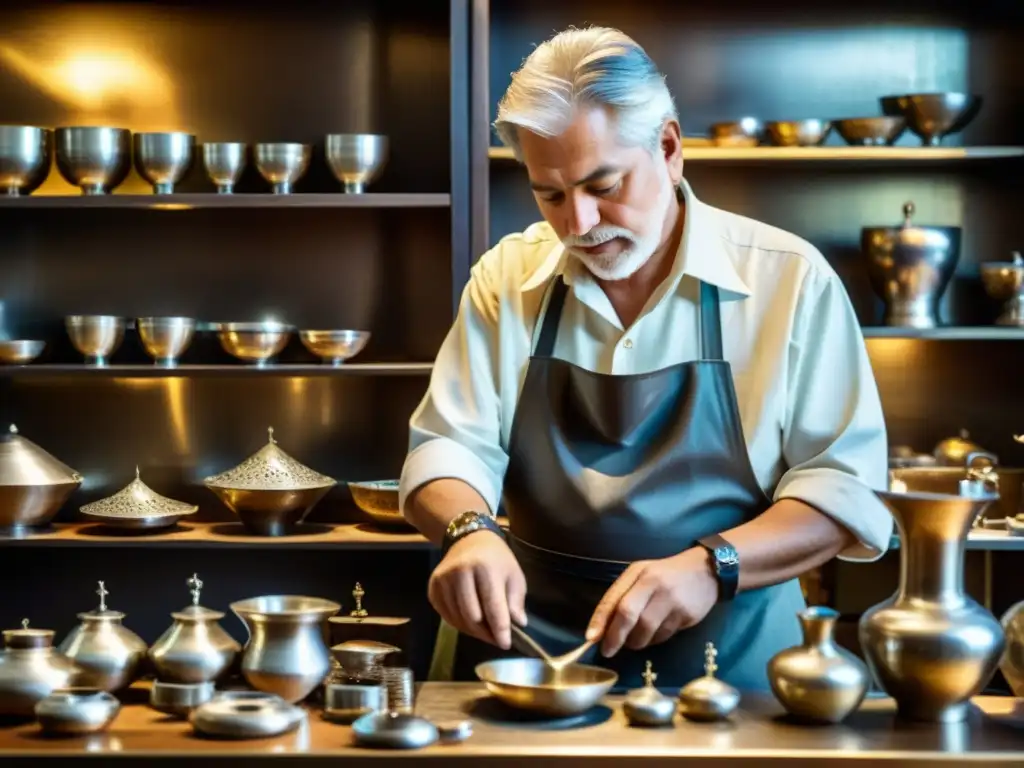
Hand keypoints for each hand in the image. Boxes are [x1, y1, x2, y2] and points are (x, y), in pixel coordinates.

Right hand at [428, 531, 526, 649]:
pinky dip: (460, 624)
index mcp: (484, 567)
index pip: (492, 606)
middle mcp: (460, 573)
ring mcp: (443, 580)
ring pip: (458, 620)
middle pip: (472, 617)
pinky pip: (446, 617)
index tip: (506, 644)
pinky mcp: (432, 588)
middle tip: (496, 637)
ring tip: (486, 629)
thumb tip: (518, 624)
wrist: (468, 540)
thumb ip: (516, 600)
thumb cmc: (496, 559)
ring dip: (473, 631)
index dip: (500, 629)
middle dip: (486, 633)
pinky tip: (470, 619)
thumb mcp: (514, 575)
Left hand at [586, 548, 717, 656]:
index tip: (591, 638)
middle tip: (608, 650)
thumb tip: (601, 627)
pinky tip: (653, 634)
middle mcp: (656, 586)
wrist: (705, 570)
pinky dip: (653, 640)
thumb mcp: (641, 575)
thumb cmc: (665, 574)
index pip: (617, 600)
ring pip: (647, 631)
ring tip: (632, 640)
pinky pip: (664, 635)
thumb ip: (622, 595)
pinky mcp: (687, 616)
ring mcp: (673, 602)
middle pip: (630, 616)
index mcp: (640, 574)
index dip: (601, 621)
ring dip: (635, 642)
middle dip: (616, 637)